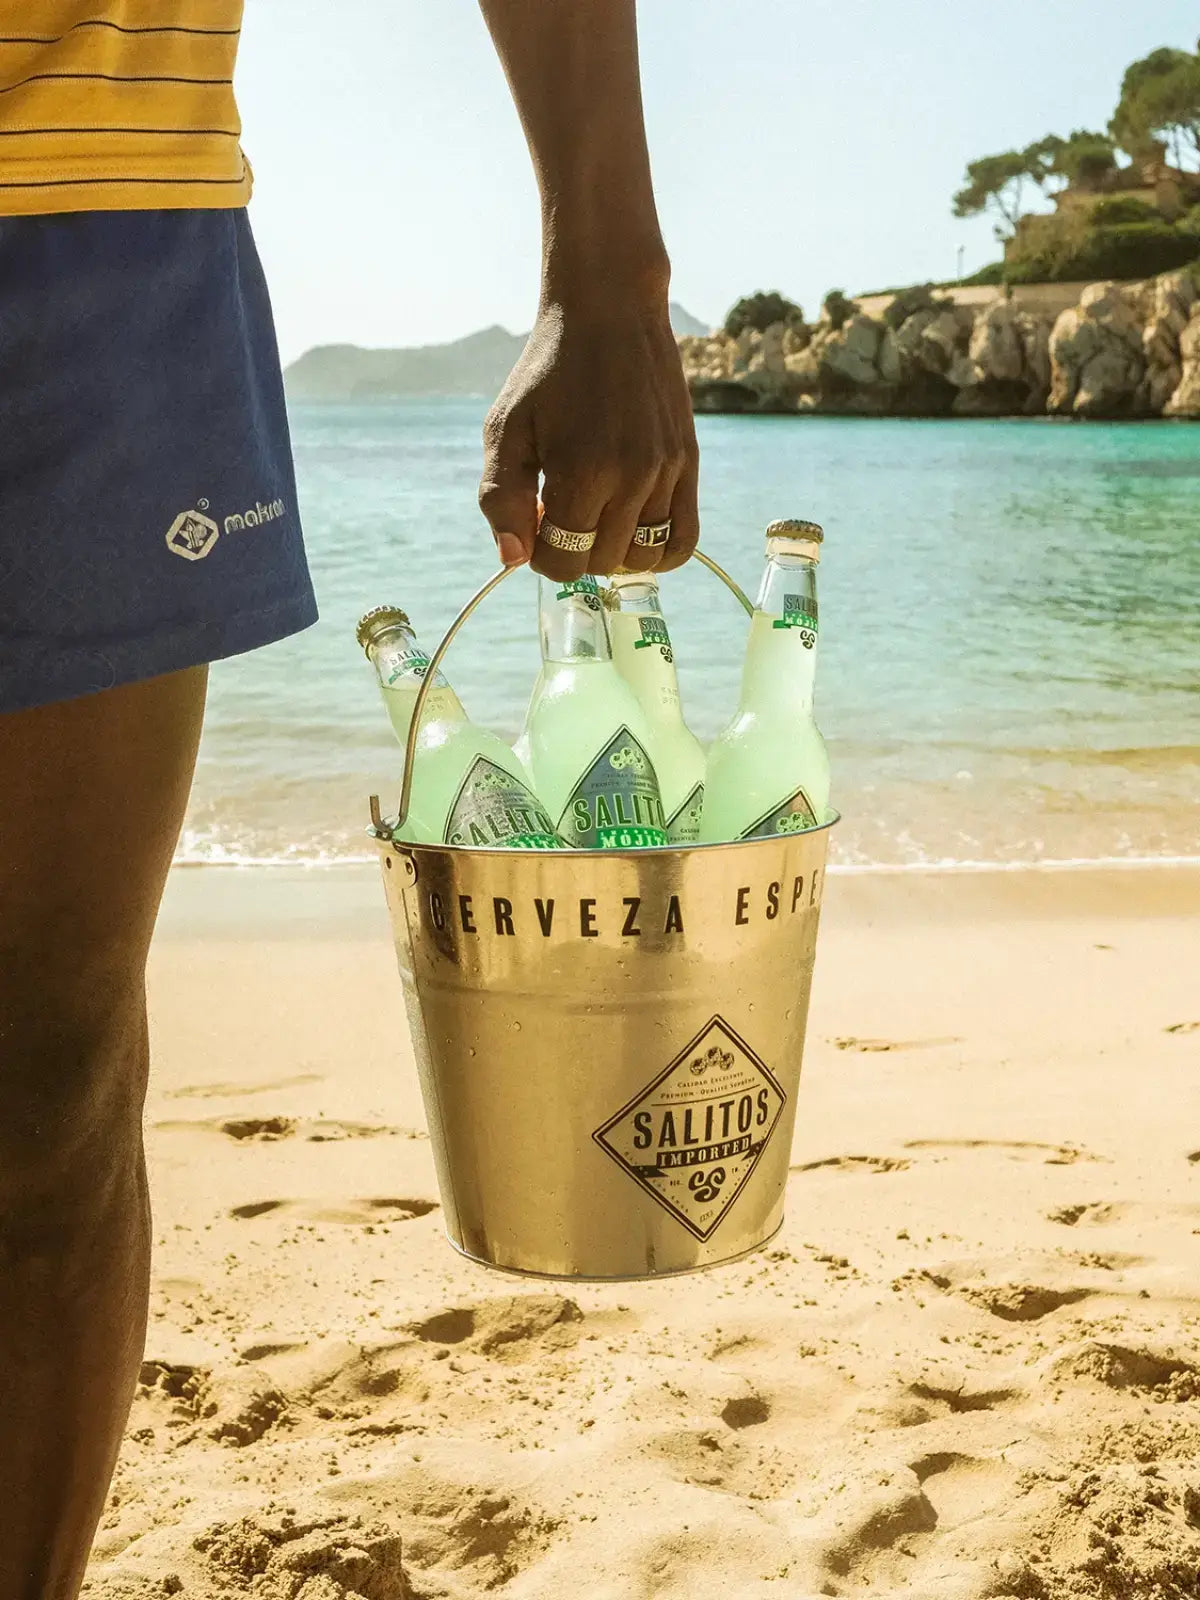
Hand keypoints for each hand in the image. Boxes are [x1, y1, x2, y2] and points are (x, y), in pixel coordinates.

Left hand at [478, 295, 699, 578]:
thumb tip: (514, 560)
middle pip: (601, 563)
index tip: (535, 523)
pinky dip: (658, 553)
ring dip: (613, 552)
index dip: (540, 556)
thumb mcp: (505, 428)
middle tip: (560, 510)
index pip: (564, 562)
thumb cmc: (548, 370)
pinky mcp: (688, 463)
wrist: (610, 308)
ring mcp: (666, 472)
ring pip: (644, 559)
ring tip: (596, 518)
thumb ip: (499, 498)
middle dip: (572, 551)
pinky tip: (632, 531)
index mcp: (582, 471)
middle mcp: (631, 477)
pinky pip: (684, 539)